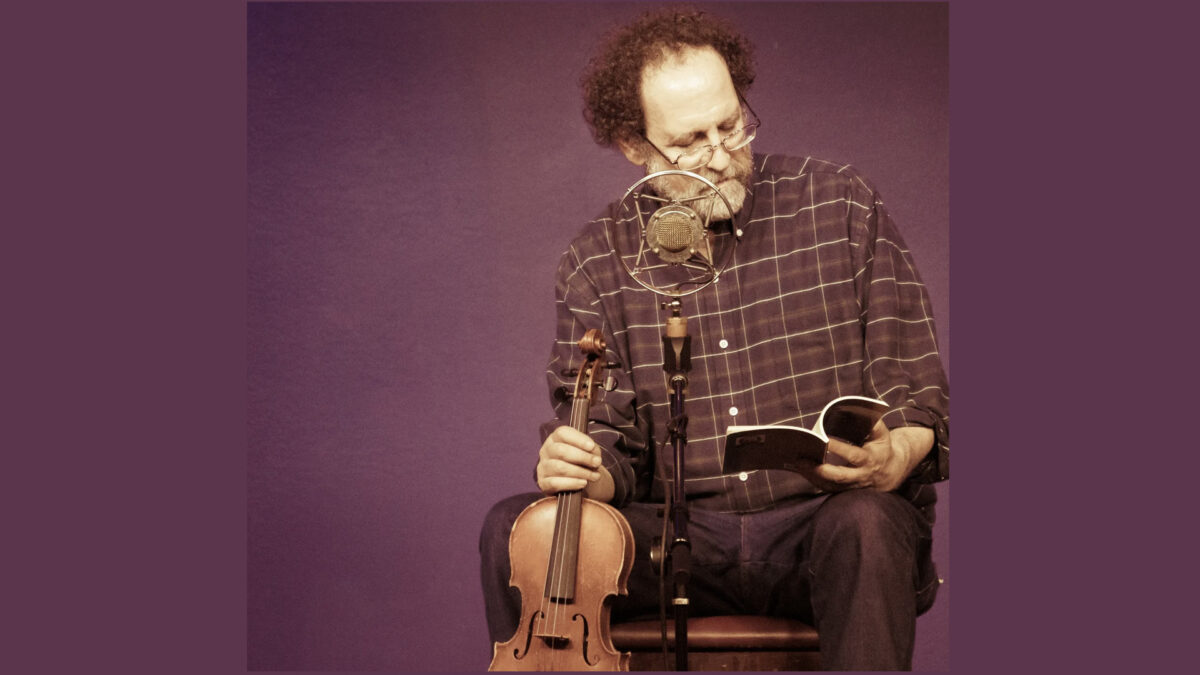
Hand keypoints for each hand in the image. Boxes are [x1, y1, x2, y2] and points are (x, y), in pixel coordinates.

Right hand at [536, 425, 613, 500]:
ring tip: (593, 476)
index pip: (562, 433)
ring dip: (580, 472)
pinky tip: (583, 483)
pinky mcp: (543, 483)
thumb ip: (592, 449)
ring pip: (559, 467)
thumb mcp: (589, 452)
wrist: (581, 483)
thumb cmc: (583, 463)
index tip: (592, 446)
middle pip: (560, 450)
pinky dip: (572, 483)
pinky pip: (555, 483)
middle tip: (597, 463)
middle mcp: (547, 450)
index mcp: (556, 438)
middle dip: (582, 457)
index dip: (578, 439)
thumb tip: (592, 453)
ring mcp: (543, 467)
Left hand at [800, 421, 932, 492]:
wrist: (890, 472)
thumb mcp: (882, 435)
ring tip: (796, 463)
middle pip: (839, 476)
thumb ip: (874, 424)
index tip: (823, 439)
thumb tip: (861, 411)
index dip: (839, 448)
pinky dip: (813, 480)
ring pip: (830, 485)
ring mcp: (852, 486)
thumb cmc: (881, 448)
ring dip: (812, 476)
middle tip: (801, 459)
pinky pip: (827, 488)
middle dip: (820, 469)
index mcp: (870, 459)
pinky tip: (801, 470)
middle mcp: (860, 475)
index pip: (853, 455)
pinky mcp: (844, 491)